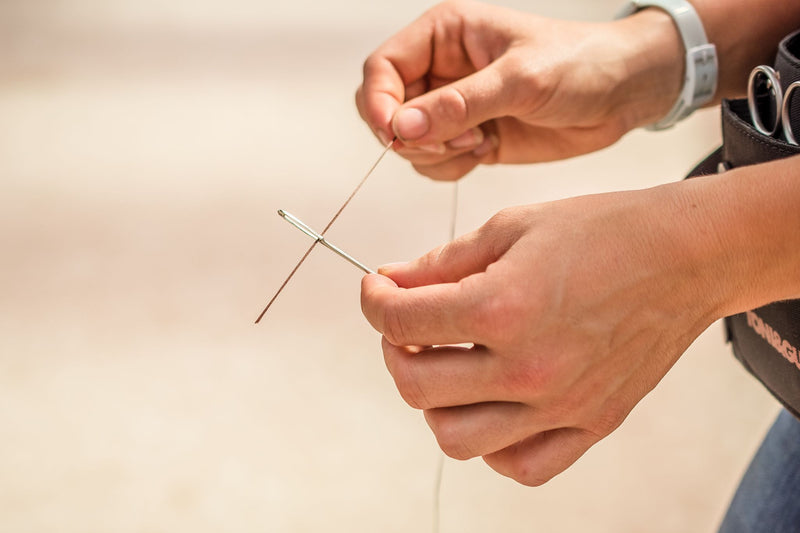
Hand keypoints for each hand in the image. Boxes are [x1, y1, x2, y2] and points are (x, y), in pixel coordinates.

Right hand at [356, 0, 681, 179]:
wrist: (622, 93)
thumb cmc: (581, 62)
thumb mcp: (520, 78)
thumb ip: (460, 103)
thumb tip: (405, 125)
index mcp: (445, 35)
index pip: (383, 67)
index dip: (379, 101)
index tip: (395, 130)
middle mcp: (442, 70)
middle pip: (387, 109)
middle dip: (410, 134)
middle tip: (450, 142)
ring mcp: (454, 106)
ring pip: (409, 141)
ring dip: (435, 154)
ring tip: (478, 142)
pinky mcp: (468, 136)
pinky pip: (434, 163)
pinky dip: (451, 168)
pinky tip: (485, 151)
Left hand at [361, 184, 721, 485]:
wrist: (685, 255)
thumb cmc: (604, 231)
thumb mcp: (511, 227)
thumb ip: (441, 263)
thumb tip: (392, 283)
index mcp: (503, 307)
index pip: (400, 322)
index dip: (374, 301)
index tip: (377, 290)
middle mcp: (529, 368)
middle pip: (416, 387)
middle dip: (394, 350)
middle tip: (406, 326)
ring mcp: (561, 405)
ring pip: (457, 439)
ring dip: (434, 402)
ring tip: (448, 365)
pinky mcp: (591, 424)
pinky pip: (521, 465)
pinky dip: (492, 444)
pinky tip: (492, 403)